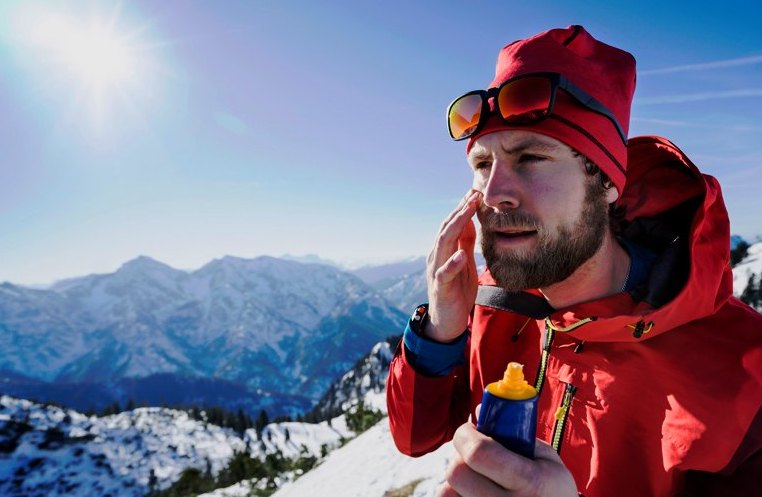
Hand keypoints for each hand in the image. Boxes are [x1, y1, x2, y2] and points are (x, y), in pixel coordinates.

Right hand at [425, 190, 480, 342]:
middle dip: (460, 211)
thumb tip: (470, 222)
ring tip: (468, 212)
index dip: (462, 208)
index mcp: (443, 250)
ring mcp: (436, 271)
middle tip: (473, 194)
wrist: (446, 322)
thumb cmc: (456, 291)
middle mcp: (436, 256)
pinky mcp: (440, 287)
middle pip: (446, 229)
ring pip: (442, 244)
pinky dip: (452, 263)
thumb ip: (464, 244)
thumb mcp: (464, 263)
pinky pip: (444, 273)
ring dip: (455, 226)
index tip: (474, 191)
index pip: (451, 224)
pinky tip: (461, 254)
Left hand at [438, 422, 577, 496]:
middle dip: (459, 456)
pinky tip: (473, 492)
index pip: (478, 452)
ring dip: (455, 481)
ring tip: (476, 479)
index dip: (466, 434)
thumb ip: (514, 432)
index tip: (470, 429)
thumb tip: (479, 409)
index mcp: (530, 482)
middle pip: (456, 473)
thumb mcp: (546, 459)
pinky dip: (456, 494)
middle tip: (472, 454)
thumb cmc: (552, 490)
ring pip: (446, 492)